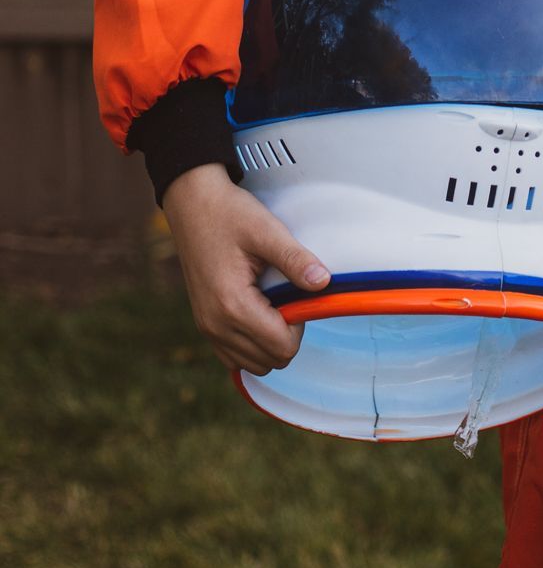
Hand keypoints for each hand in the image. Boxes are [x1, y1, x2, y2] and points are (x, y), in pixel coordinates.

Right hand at [162, 163, 330, 376]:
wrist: (192, 203)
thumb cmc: (228, 214)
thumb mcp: (266, 230)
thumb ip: (295, 259)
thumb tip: (324, 282)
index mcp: (232, 305)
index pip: (282, 346)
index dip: (300, 323)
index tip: (298, 292)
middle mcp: (216, 325)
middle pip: (271, 361)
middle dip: (288, 334)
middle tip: (288, 295)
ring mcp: (207, 328)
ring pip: (253, 364)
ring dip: (271, 341)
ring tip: (274, 302)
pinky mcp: (204, 324)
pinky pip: (234, 356)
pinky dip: (252, 344)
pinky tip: (259, 312)